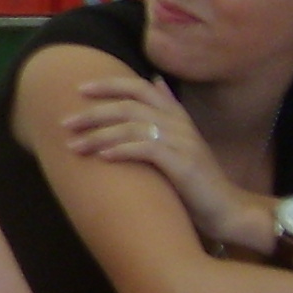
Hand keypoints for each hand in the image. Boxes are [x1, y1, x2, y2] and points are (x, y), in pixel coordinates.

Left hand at [61, 74, 262, 248]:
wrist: (227, 210)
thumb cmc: (196, 181)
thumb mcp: (182, 142)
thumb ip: (167, 113)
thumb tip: (156, 81)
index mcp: (177, 116)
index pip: (141, 88)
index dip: (110, 84)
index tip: (79, 88)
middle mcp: (179, 124)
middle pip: (130, 105)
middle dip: (93, 113)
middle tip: (65, 123)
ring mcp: (182, 143)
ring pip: (133, 126)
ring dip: (99, 136)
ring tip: (74, 147)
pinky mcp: (183, 164)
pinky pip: (147, 149)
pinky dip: (122, 151)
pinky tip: (102, 158)